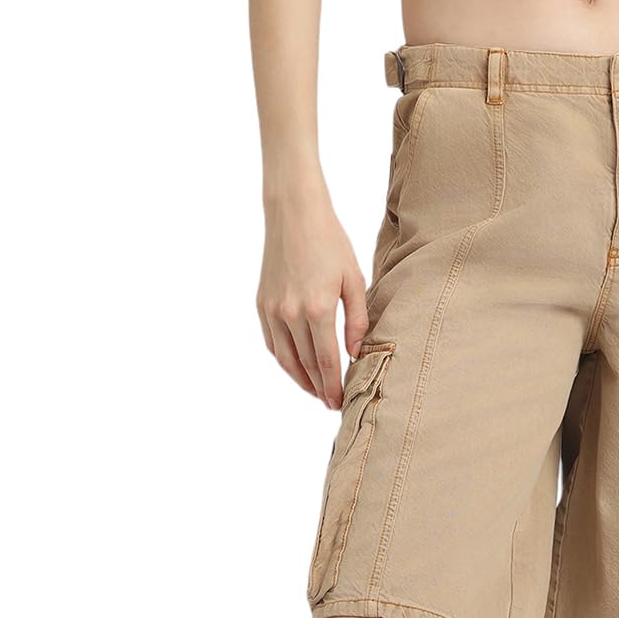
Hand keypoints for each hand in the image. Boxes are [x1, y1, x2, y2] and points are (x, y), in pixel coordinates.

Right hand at [256, 187, 368, 407]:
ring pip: (285, 359)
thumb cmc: (330, 242)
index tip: (340, 402)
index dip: (333, 386)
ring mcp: (273, 309)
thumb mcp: (353, 279)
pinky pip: (272, 343)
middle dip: (319, 388)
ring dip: (300, 380)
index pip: (326, 361)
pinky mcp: (262, 303)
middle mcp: (291, 313)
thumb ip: (357, 319)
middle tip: (331, 403)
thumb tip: (355, 353)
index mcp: (318, 308)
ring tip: (315, 392)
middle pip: (306, 364)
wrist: (294, 214)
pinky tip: (296, 368)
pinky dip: (284, 360)